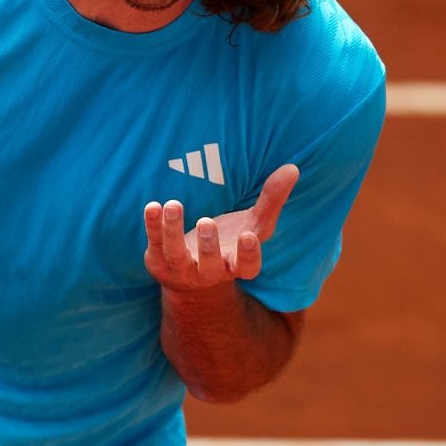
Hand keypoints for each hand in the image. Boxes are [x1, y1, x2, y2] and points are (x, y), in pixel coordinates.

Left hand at [144, 163, 298, 293]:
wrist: (190, 277)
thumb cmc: (229, 244)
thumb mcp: (253, 225)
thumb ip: (271, 200)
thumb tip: (293, 168)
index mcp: (237, 266)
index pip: (247, 267)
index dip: (248, 256)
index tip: (248, 237)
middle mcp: (210, 272)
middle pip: (210, 264)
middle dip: (208, 245)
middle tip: (206, 222)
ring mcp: (182, 269)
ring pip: (176, 254)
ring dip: (174, 231)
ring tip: (174, 205)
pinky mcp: (159, 262)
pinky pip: (154, 244)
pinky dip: (152, 226)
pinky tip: (152, 206)